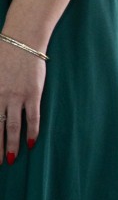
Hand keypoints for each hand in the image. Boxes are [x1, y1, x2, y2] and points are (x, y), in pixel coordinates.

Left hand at [0, 38, 46, 162]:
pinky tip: (31, 143)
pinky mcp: (33, 94)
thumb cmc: (2, 53)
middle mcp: (1, 97)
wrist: (22, 41)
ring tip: (12, 159)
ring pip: (14, 126)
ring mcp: (17, 96)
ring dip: (12, 144)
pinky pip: (33, 117)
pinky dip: (32, 131)